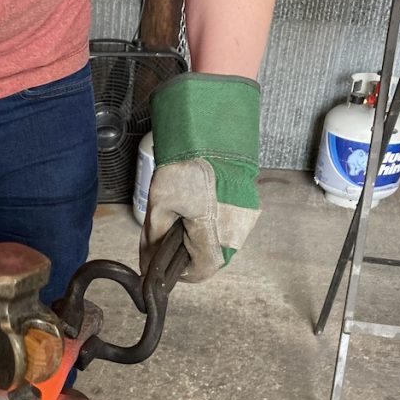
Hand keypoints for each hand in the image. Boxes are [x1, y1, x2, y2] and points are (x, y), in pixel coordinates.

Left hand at [140, 74, 261, 281]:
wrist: (213, 126)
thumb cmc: (186, 163)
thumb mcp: (159, 204)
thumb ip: (153, 240)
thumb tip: (148, 265)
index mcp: (216, 235)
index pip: (199, 273)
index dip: (178, 273)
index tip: (164, 262)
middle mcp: (238, 231)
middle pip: (211, 258)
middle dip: (188, 252)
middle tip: (170, 234)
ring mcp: (248, 216)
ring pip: (221, 242)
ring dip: (201, 236)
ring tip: (184, 214)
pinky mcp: (251, 202)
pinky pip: (230, 223)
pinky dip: (213, 221)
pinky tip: (199, 204)